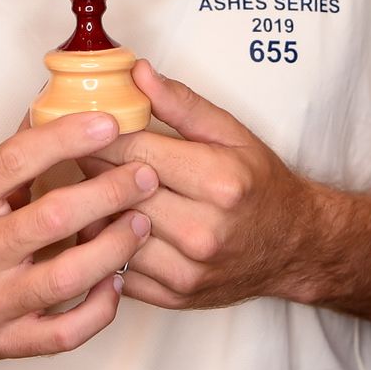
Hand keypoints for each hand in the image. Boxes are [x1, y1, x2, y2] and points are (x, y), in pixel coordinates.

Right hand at [0, 112, 158, 358]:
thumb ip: (17, 151)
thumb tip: (65, 101)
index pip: (16, 159)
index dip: (68, 138)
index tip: (111, 124)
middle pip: (52, 216)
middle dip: (109, 192)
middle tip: (144, 175)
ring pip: (68, 275)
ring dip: (115, 245)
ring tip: (141, 222)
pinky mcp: (8, 343)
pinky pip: (69, 330)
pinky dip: (102, 304)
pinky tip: (118, 277)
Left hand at [79, 61, 308, 309]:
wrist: (295, 247)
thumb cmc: (262, 186)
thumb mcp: (232, 134)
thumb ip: (181, 103)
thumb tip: (138, 73)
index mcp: (218, 182)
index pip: (134, 152)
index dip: (100, 137)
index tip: (82, 128)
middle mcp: (203, 230)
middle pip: (119, 193)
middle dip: (91, 170)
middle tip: (75, 155)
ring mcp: (188, 269)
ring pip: (111, 234)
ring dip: (92, 211)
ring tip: (84, 190)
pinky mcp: (176, 296)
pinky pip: (118, 270)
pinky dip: (103, 247)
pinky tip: (103, 227)